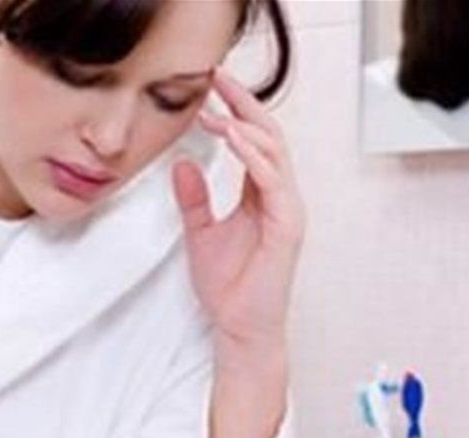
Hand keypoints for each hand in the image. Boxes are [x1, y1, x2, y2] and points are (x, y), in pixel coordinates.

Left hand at [172, 68, 305, 354]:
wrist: (240, 329)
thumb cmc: (229, 288)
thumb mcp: (200, 233)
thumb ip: (193, 198)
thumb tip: (181, 162)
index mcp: (262, 195)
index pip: (254, 140)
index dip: (235, 110)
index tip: (211, 85)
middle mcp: (280, 197)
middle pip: (269, 135)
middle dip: (245, 104)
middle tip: (218, 78)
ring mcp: (288, 210)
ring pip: (275, 153)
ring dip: (245, 127)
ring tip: (216, 110)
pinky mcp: (288, 227)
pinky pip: (274, 182)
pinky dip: (254, 157)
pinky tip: (234, 140)